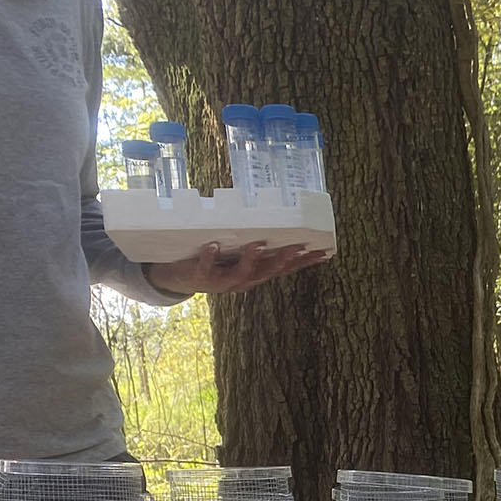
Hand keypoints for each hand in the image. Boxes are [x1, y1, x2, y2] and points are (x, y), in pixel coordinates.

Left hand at [146, 240, 331, 296]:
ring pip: (241, 273)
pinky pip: (206, 266)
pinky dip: (210, 255)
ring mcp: (222, 281)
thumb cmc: (211, 262)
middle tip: (299, 247)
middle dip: (284, 260)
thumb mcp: (235, 255)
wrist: (177, 279)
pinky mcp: (200, 276)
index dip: (305, 262)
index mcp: (255, 274)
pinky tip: (213, 244)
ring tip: (257, 245)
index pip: (285, 268)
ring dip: (250, 259)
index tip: (324, 252)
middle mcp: (243, 280)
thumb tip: (270, 220)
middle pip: (268, 272)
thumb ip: (253, 245)